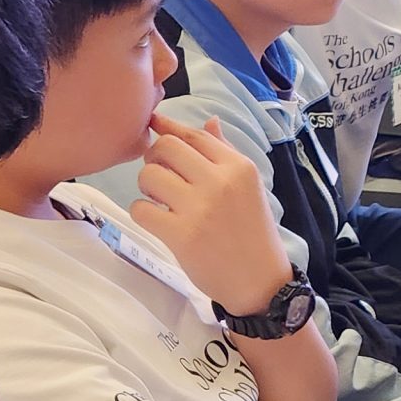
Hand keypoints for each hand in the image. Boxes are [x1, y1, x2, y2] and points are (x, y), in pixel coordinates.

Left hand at [128, 112, 293, 316]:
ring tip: (161, 201)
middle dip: (155, 158)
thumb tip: (209, 121)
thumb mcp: (248, 186)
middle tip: (161, 176)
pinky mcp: (181, 234)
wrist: (259, 279)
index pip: (194, 135)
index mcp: (239, 167)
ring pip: (149, 176)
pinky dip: (143, 213)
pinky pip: (141, 209)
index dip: (168, 126)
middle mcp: (220, 181)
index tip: (153, 123)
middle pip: (166, 148)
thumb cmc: (252, 231)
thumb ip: (225, 152)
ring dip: (147, 187)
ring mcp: (200, 208)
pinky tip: (159, 221)